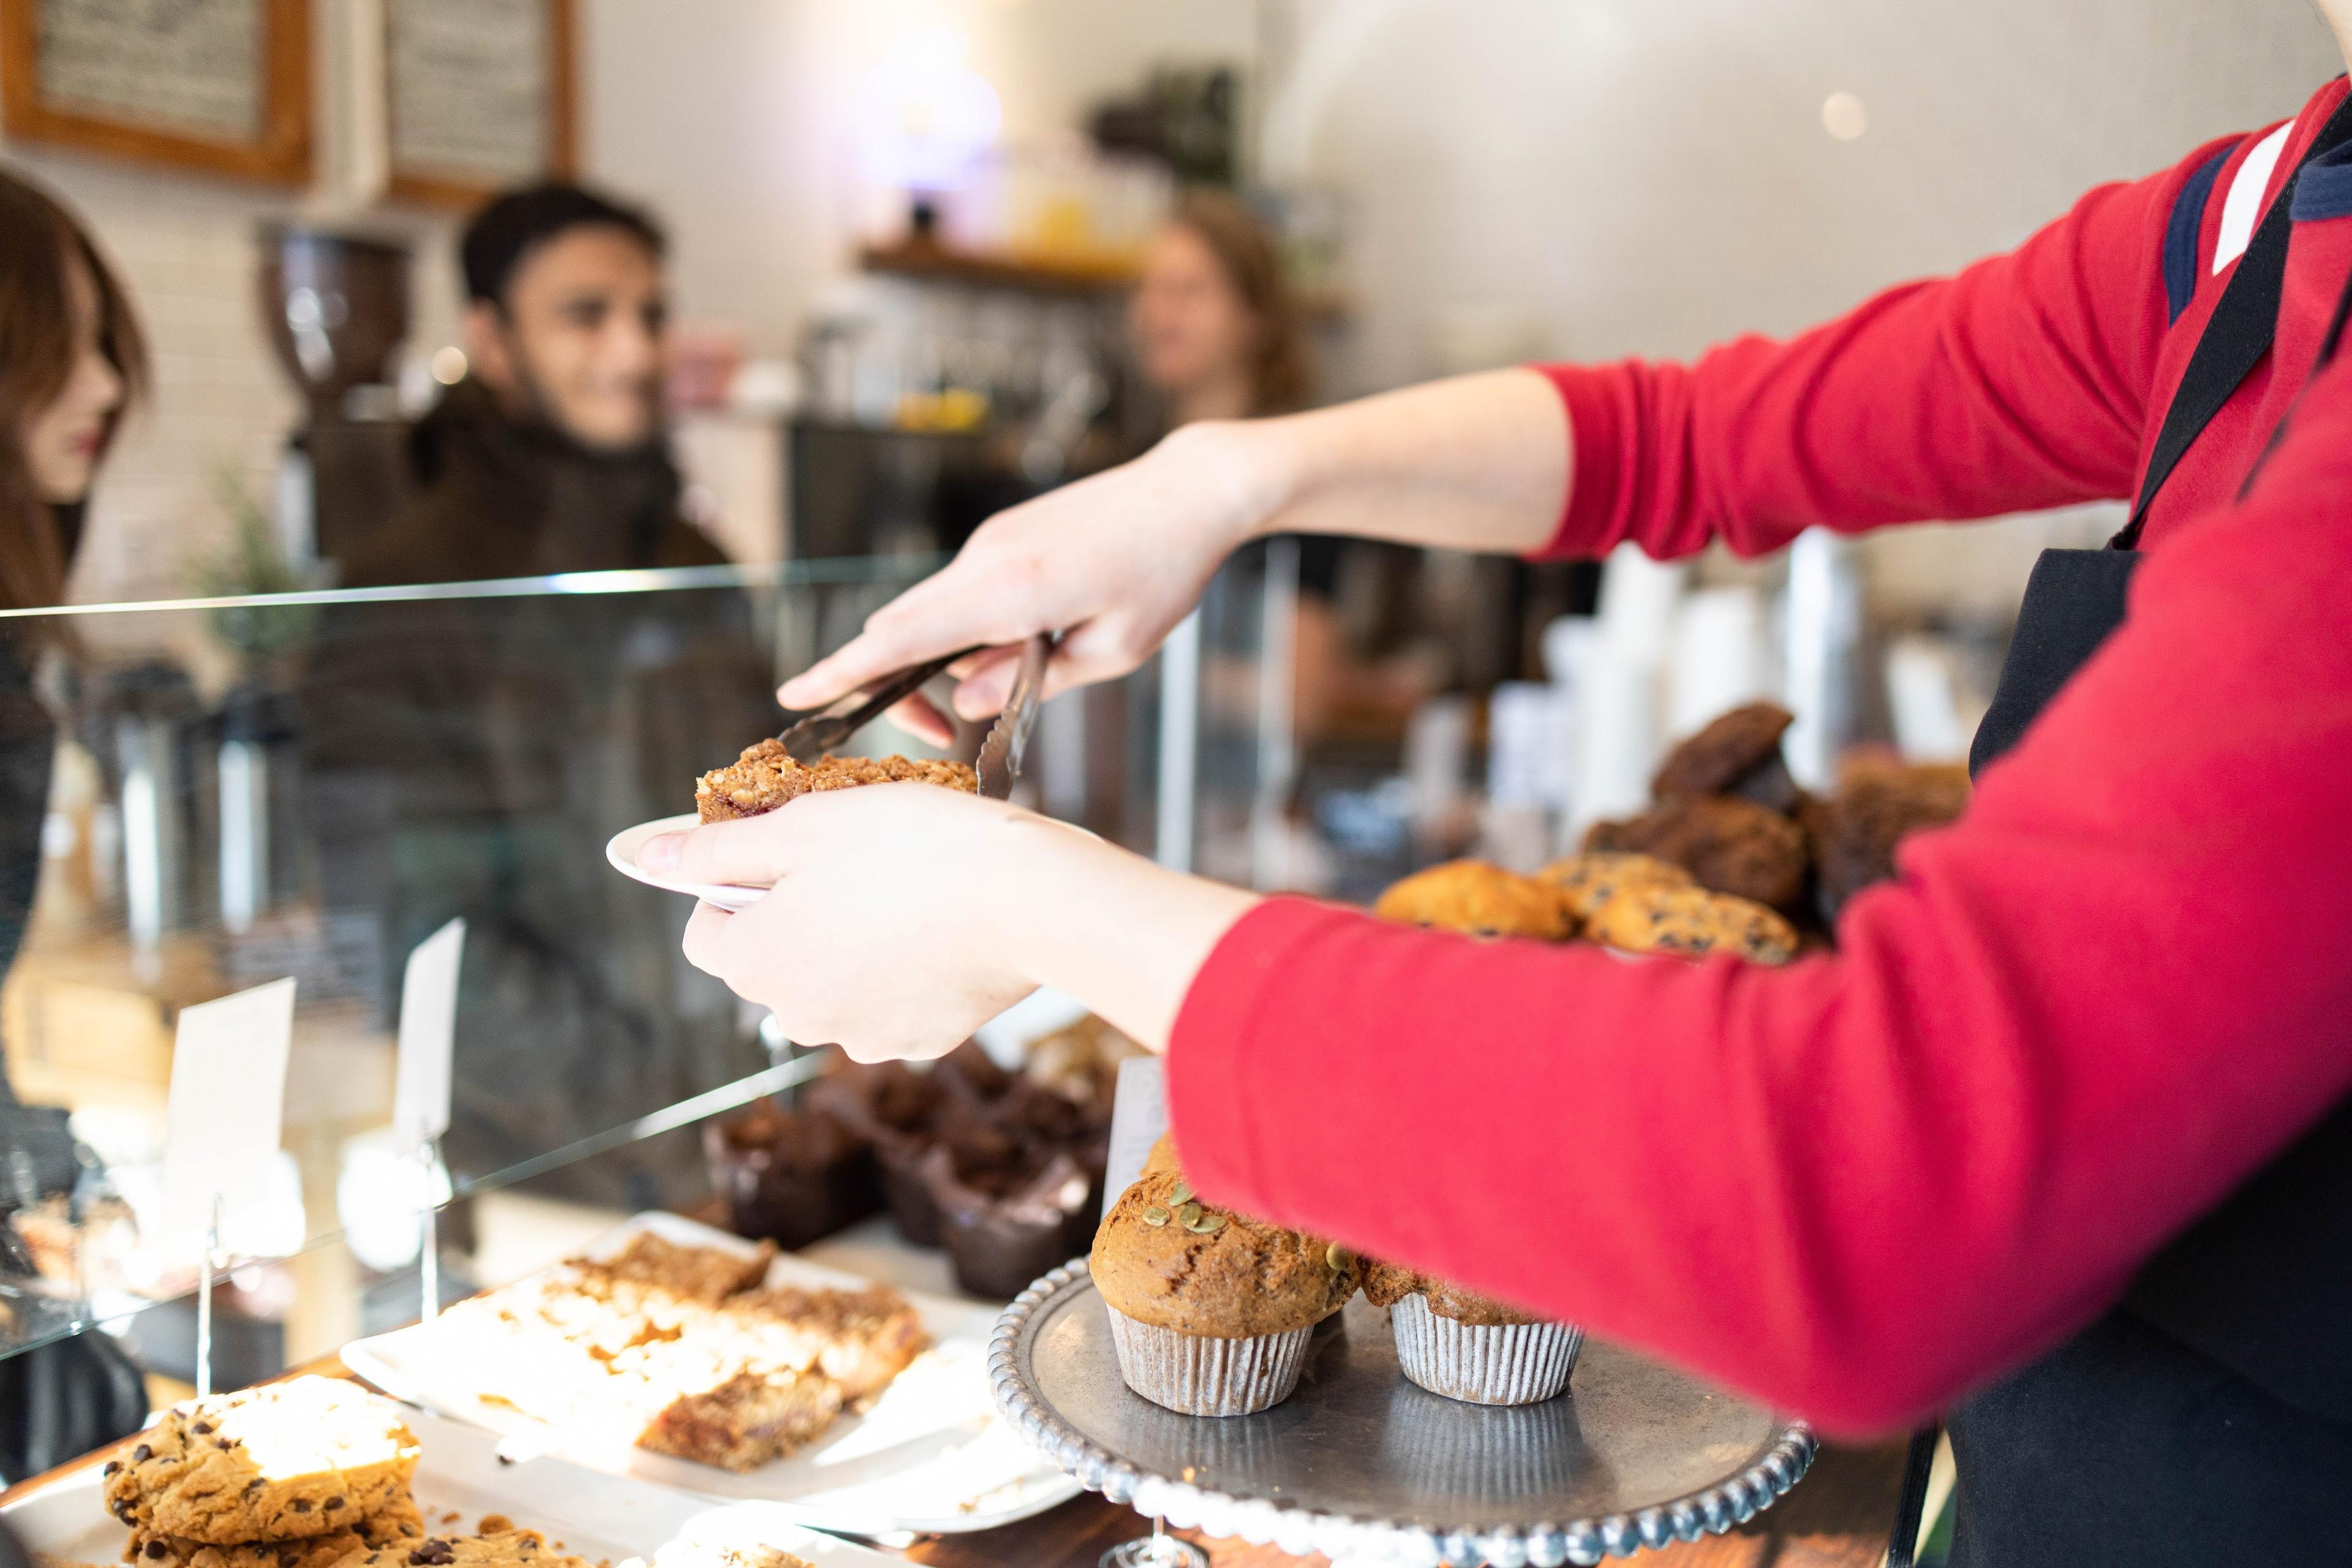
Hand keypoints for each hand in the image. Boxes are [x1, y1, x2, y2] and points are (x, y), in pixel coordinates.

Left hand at [642, 785, 1069, 1060]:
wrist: (1028, 899)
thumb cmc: (914, 849)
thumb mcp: (803, 827)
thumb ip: (719, 848)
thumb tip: (650, 855)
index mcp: (756, 964)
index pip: (706, 932)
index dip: (736, 885)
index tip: (783, 854)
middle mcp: (799, 1017)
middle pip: (772, 961)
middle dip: (796, 916)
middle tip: (850, 864)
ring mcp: (864, 1037)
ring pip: (834, 981)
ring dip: (850, 942)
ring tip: (903, 893)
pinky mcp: (922, 1040)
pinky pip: (891, 1000)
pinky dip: (903, 968)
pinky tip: (937, 928)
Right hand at [776, 420, 1284, 744]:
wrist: (1188, 492)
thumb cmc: (1163, 574)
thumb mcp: (1110, 651)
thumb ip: (1031, 681)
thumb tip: (965, 702)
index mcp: (1010, 592)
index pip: (902, 639)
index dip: (844, 673)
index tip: (796, 695)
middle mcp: (986, 560)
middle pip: (901, 626)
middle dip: (898, 686)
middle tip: (939, 738)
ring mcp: (992, 543)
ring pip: (932, 609)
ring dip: (939, 658)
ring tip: (998, 690)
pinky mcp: (1005, 536)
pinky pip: (962, 591)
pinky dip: (966, 629)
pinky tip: (1022, 645)